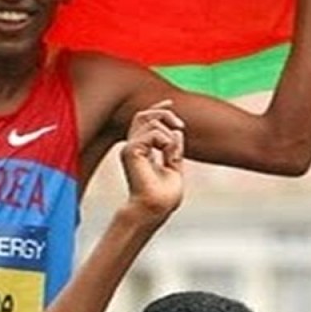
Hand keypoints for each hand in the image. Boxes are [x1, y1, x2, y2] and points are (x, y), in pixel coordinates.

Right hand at [119, 100, 184, 218]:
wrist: (156, 209)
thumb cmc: (164, 196)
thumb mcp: (174, 167)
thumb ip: (174, 150)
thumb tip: (177, 132)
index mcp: (140, 151)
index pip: (144, 121)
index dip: (157, 108)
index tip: (170, 103)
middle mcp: (132, 147)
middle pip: (143, 115)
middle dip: (164, 113)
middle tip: (180, 126)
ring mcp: (129, 148)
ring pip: (150, 122)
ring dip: (168, 135)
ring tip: (174, 155)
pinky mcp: (131, 151)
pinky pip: (152, 133)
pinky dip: (165, 141)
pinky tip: (168, 155)